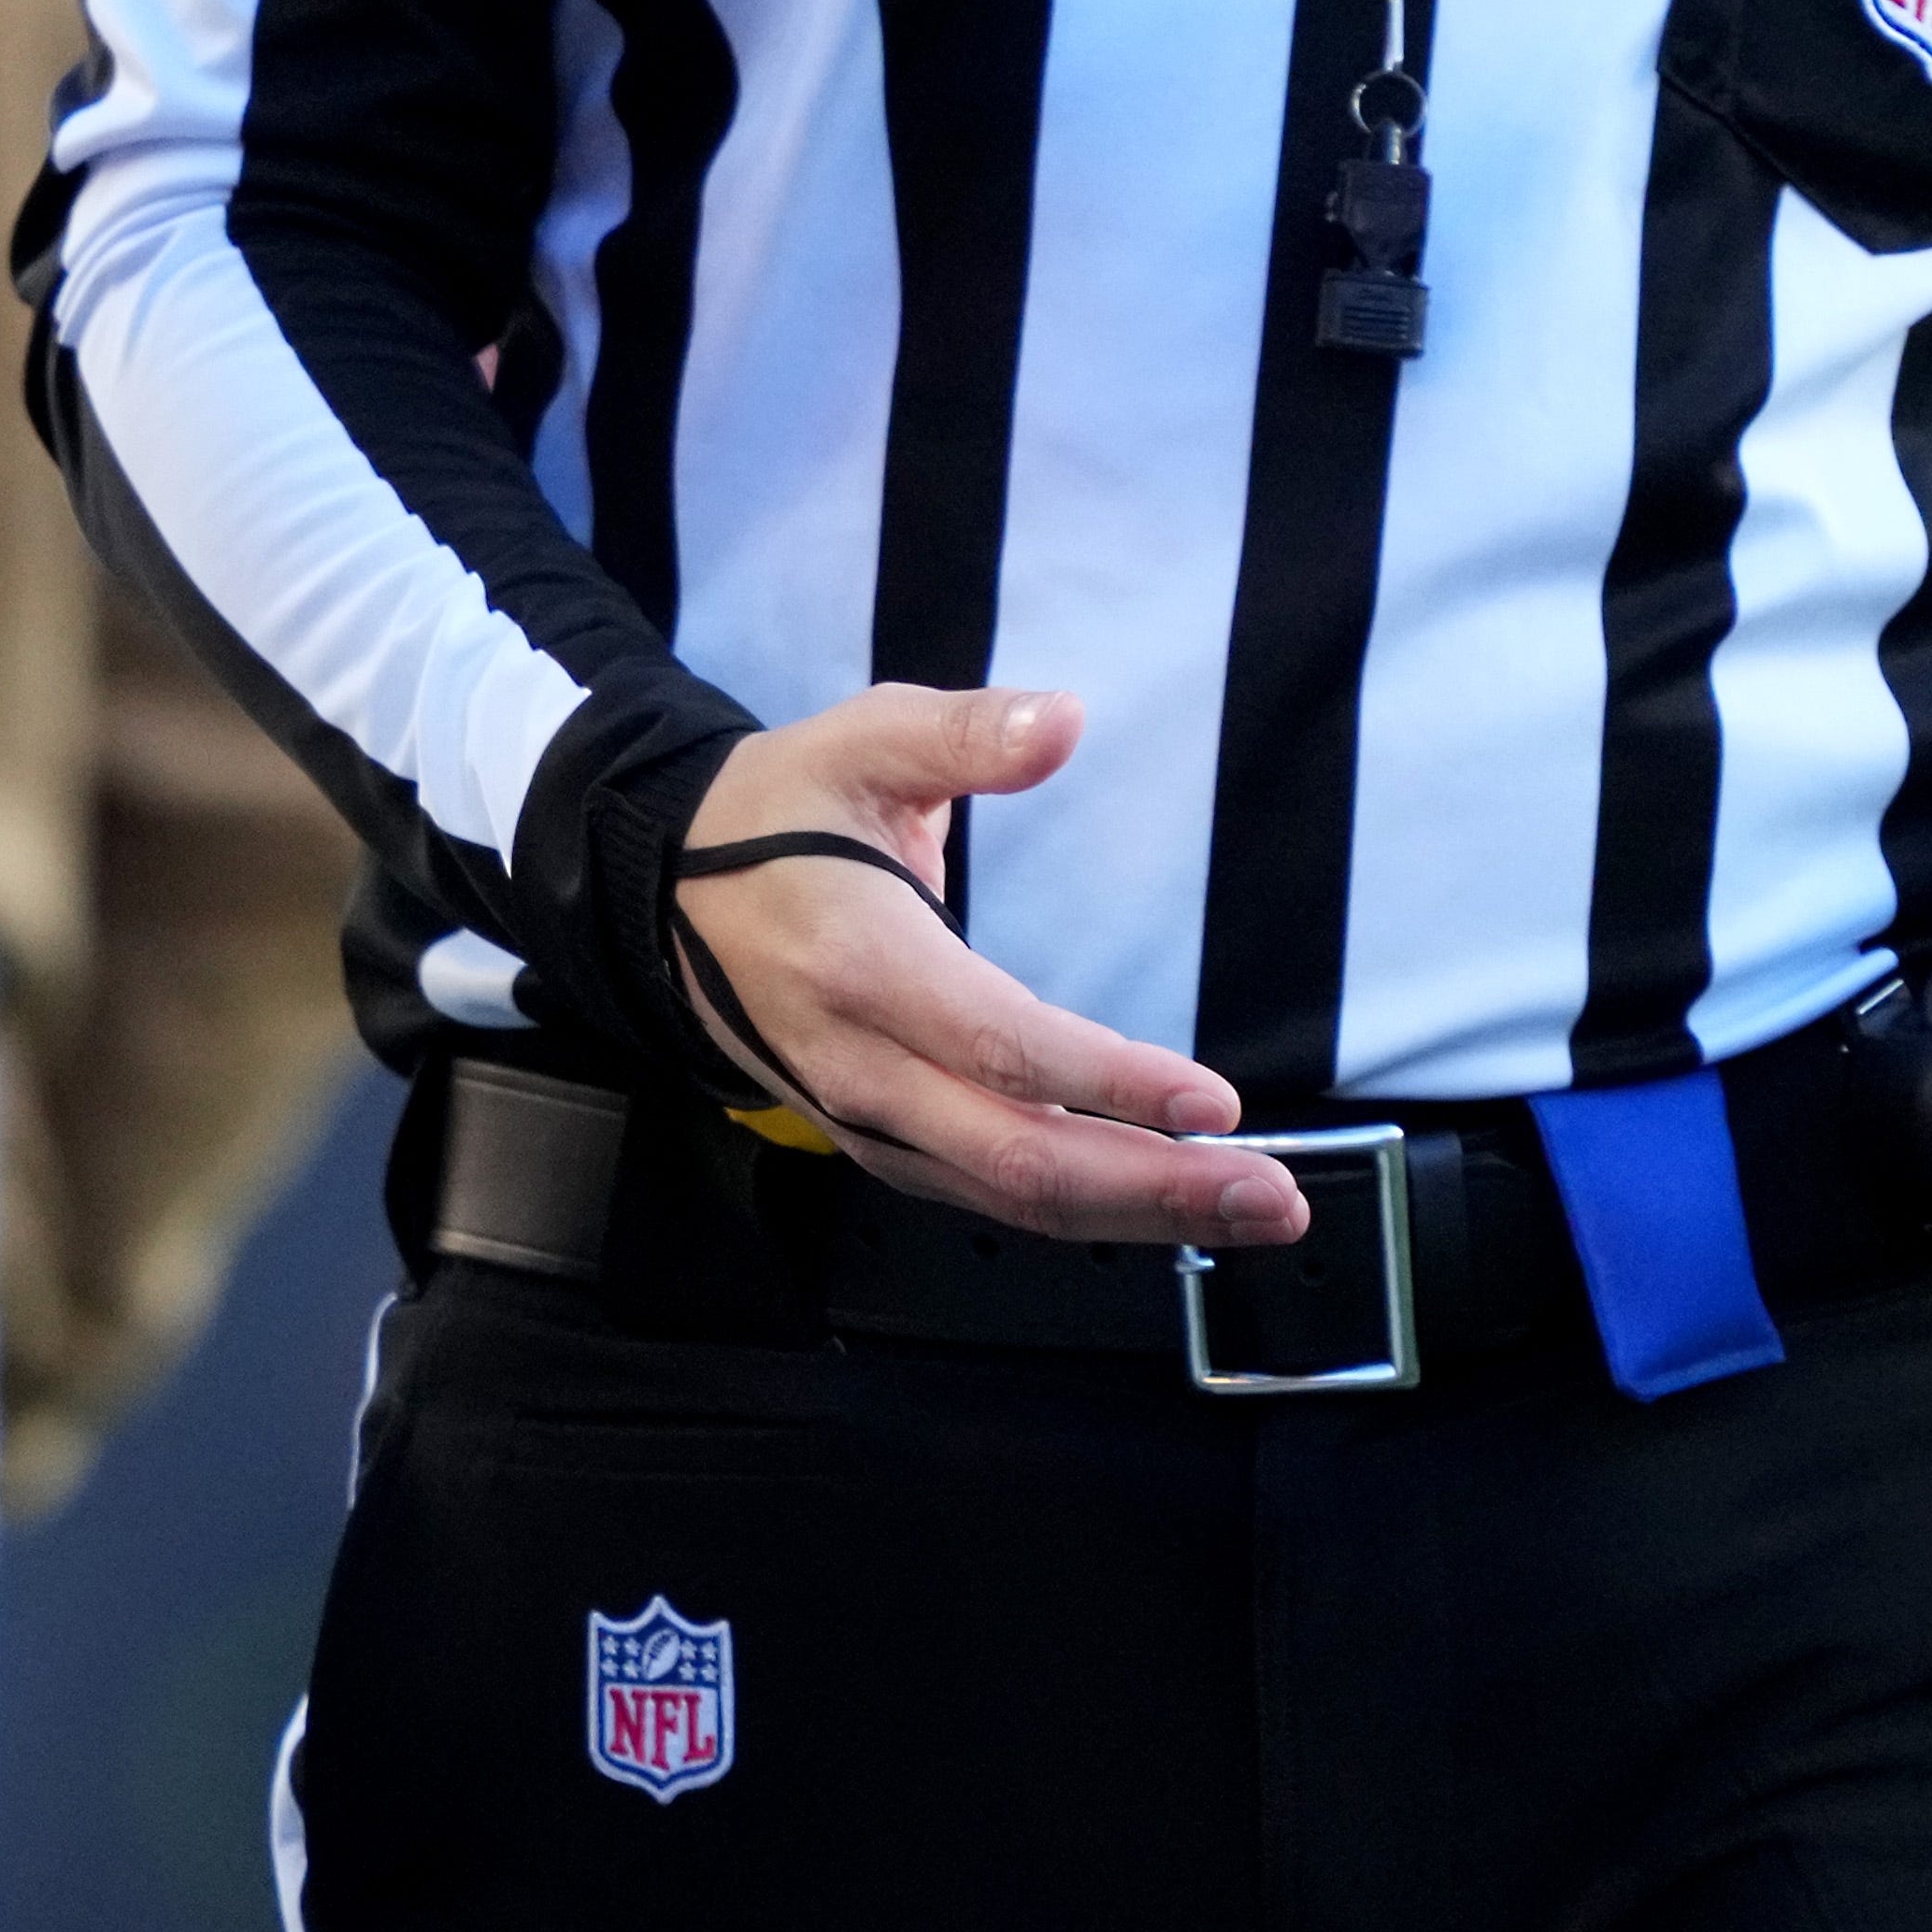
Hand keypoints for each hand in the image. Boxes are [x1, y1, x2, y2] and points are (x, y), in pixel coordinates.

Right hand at [662, 688, 1305, 1247]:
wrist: (659, 892)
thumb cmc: (778, 812)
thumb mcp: (859, 738)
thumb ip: (964, 734)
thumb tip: (1064, 717)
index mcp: (858, 958)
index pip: (998, 1045)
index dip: (1108, 1082)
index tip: (1211, 1101)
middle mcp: (857, 1060)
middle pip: (1015, 1157)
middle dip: (1155, 1188)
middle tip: (1272, 1197)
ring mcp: (861, 1116)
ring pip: (1005, 1195)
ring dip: (1134, 1215)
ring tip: (1245, 1208)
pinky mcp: (874, 1140)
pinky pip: (983, 1193)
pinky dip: (1077, 1208)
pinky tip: (1158, 1203)